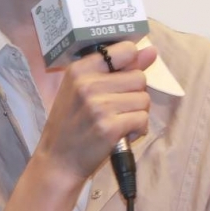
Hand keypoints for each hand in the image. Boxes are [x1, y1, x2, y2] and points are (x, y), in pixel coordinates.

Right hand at [34, 42, 156, 183]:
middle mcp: (88, 84)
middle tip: (116, 108)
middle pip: (139, 77)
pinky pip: (142, 119)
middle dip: (134, 94)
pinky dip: (137, 129)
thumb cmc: (71, 123)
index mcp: (79, 69)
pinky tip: (121, 134)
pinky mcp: (110, 128)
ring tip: (117, 121)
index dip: (132, 64)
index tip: (123, 78)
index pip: (125, 50)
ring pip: (144, 99)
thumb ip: (118, 68)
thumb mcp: (82, 89)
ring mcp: (99, 106)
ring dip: (137, 113)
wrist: (58, 160)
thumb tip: (151, 51)